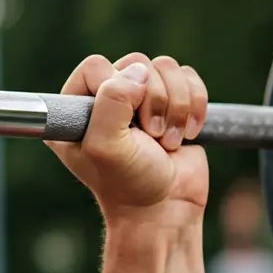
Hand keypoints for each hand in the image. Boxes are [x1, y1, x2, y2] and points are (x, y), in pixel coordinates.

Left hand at [46, 53, 209, 225]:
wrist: (166, 209)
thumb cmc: (129, 183)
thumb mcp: (106, 147)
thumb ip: (111, 102)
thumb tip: (138, 71)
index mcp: (77, 107)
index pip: (96, 66)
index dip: (115, 89)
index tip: (125, 125)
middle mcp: (106, 97)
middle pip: (136, 63)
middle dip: (152, 102)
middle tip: (150, 137)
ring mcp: (141, 98)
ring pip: (166, 68)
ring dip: (175, 107)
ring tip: (166, 141)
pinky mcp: (172, 101)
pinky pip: (189, 78)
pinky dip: (195, 105)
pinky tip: (187, 133)